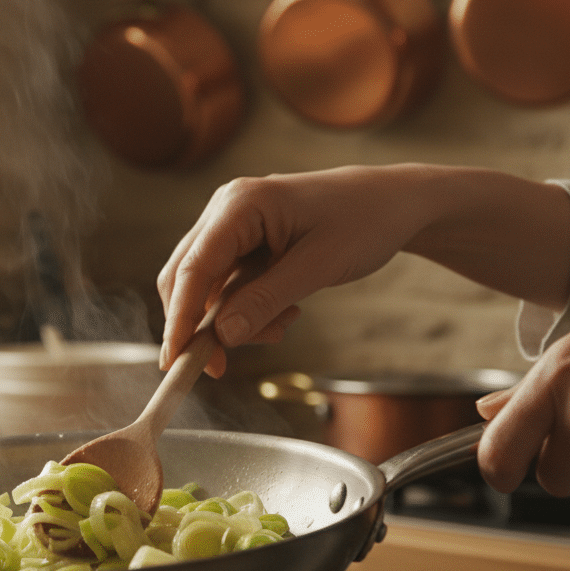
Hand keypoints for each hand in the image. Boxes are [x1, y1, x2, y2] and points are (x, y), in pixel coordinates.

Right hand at [157, 165, 569, 376]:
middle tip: (221, 367)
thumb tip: (221, 336)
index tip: (175, 360)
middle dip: (201, 326)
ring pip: (206, 288)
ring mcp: (232, 225)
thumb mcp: (318, 266)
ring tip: (282, 326)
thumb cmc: (364, 221)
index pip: (193, 269)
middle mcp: (225, 210)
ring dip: (233, 320)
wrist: (394, 202)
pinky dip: (247, 310)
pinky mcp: (244, 241)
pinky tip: (284, 314)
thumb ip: (265, 300)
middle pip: (186, 278)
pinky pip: (229, 285)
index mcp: (239, 204)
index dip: (180, 318)